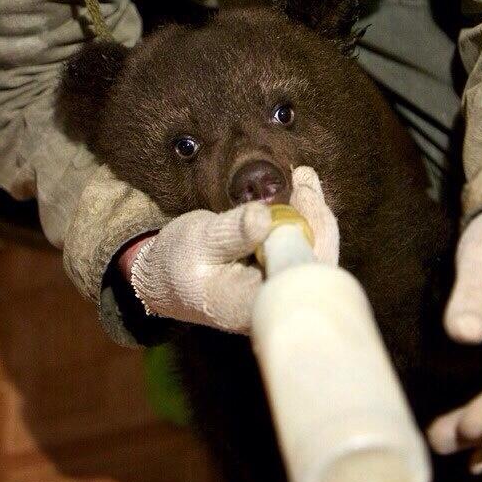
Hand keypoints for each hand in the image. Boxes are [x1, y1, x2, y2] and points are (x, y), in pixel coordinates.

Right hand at [129, 166, 338, 333]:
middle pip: (315, 262)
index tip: (303, 191)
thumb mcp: (198, 241)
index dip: (311, 230)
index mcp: (251, 304)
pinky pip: (303, 251)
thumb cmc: (178, 261)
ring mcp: (279, 293)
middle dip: (315, 216)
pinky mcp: (280, 278)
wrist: (165, 279)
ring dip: (312, 215)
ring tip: (304, 179)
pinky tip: (299, 194)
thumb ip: (231, 232)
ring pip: (313, 254)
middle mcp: (272, 304)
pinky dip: (303, 221)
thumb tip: (263, 217)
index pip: (298, 271)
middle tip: (304, 177)